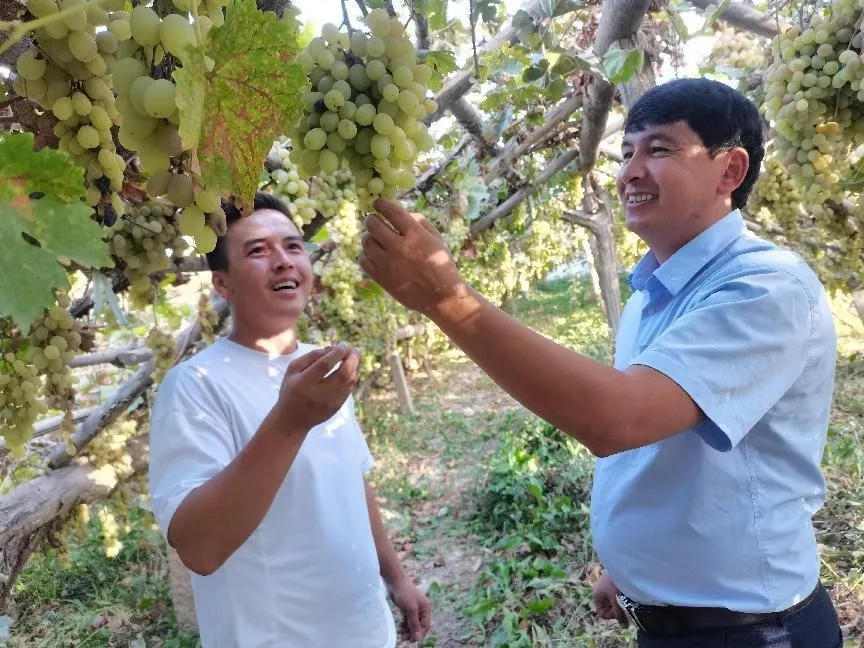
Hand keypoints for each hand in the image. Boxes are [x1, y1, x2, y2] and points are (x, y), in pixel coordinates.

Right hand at [275, 344, 358, 432]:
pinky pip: (349, 388)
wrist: (292, 420)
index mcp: (304, 383)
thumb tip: (332, 348)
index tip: (343, 344)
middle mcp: (318, 394)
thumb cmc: (291, 390)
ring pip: (349, 381)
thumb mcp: (293, 370)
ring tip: (353, 356)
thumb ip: (311, 357)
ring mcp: (330, 403)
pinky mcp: (337, 407)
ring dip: (354, 366)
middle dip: (352, 358)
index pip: (325, 365)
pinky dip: (352, 376)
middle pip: (343, 374)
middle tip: (354, 349)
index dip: (337, 352)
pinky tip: (349, 369)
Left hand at [360, 198, 466, 315]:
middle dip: (371, 219)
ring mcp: (388, 263)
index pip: (392, 211)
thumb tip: (401, 212)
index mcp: (415, 235)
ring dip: (368, 237)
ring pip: (366, 241)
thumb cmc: (441, 265)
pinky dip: (366, 254)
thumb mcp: (436, 239)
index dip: (381, 203)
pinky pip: (363, 260)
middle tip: (374, 221)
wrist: (441, 296)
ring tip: (374, 239)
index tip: (378, 203)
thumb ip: (420, 222)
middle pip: (373, 224)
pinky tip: (374, 254)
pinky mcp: (381, 278)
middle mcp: (399, 247)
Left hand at [388, 577, 431, 642]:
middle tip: (404, 639)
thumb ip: (414, 623)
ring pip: (412, 624)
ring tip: (401, 634)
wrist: (395, 581)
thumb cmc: (405, 593)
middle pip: (419, 625)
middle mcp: (421, 610)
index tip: (412, 640)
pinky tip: (400, 628)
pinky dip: (404, 625)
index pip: (425, 625)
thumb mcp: (411, 609)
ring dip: (408, 630)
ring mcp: (413, 609)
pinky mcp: (406, 609)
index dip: (419, 634)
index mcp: (426, 609)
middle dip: (412, 632)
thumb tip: (418, 638)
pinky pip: (407, 620)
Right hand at [592, 572, 628, 627]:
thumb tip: (624, 627)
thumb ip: (620, 614)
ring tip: (626, 602)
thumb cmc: (615, 584)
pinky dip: (619, 597)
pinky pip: (614, 594)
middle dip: (615, 610)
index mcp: (596, 596)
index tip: (619, 613)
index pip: (602, 613)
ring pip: (611, 601)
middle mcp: (598, 592)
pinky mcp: (610, 582)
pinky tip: (625, 595)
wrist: (620, 567)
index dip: (611, 616)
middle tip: (624, 608)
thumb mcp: (617, 601)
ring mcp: (604, 587)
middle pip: (607, 608)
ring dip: (618, 604)